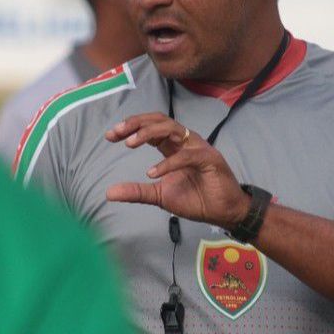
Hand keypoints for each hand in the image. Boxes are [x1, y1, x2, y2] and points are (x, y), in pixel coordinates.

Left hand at [104, 112, 250, 229]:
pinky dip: (168, 163)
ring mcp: (199, 148)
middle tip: (116, 132)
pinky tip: (152, 173)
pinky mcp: (210, 159)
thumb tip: (108, 193)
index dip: (131, 127)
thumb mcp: (159, 196)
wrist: (224, 212)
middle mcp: (186, 142)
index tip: (110, 135)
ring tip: (130, 143)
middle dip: (136, 123)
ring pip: (172, 129)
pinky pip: (186, 156)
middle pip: (159, 120)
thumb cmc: (196, 199)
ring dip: (149, 133)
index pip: (151, 127)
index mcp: (174, 146)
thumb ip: (136, 192)